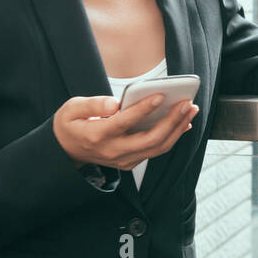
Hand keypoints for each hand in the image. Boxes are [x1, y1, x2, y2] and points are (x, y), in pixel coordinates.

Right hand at [52, 94, 198, 170]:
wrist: (66, 151)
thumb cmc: (71, 125)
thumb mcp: (71, 109)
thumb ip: (92, 104)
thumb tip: (114, 103)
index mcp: (97, 135)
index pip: (124, 122)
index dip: (143, 109)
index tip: (160, 95)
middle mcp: (113, 151)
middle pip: (150, 140)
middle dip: (172, 121)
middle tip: (187, 103)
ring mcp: (123, 159)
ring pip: (157, 147)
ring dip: (177, 128)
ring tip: (190, 110)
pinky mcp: (131, 161)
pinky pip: (156, 150)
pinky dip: (172, 136)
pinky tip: (182, 122)